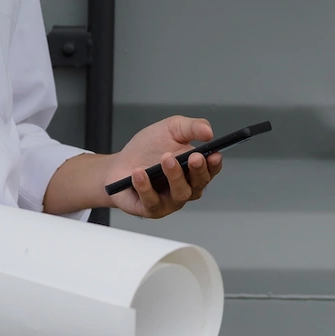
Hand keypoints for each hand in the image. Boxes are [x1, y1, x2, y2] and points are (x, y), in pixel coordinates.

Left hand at [106, 115, 223, 219]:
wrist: (120, 164)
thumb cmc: (147, 149)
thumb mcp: (171, 129)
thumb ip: (192, 127)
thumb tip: (209, 131)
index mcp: (194, 169)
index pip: (211, 170)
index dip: (214, 164)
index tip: (213, 154)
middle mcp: (186, 187)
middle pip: (199, 184)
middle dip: (198, 170)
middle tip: (192, 156)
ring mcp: (170, 200)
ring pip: (179, 194)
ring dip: (174, 177)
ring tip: (165, 160)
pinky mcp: (151, 208)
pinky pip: (152, 201)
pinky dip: (146, 187)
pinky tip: (140, 173)